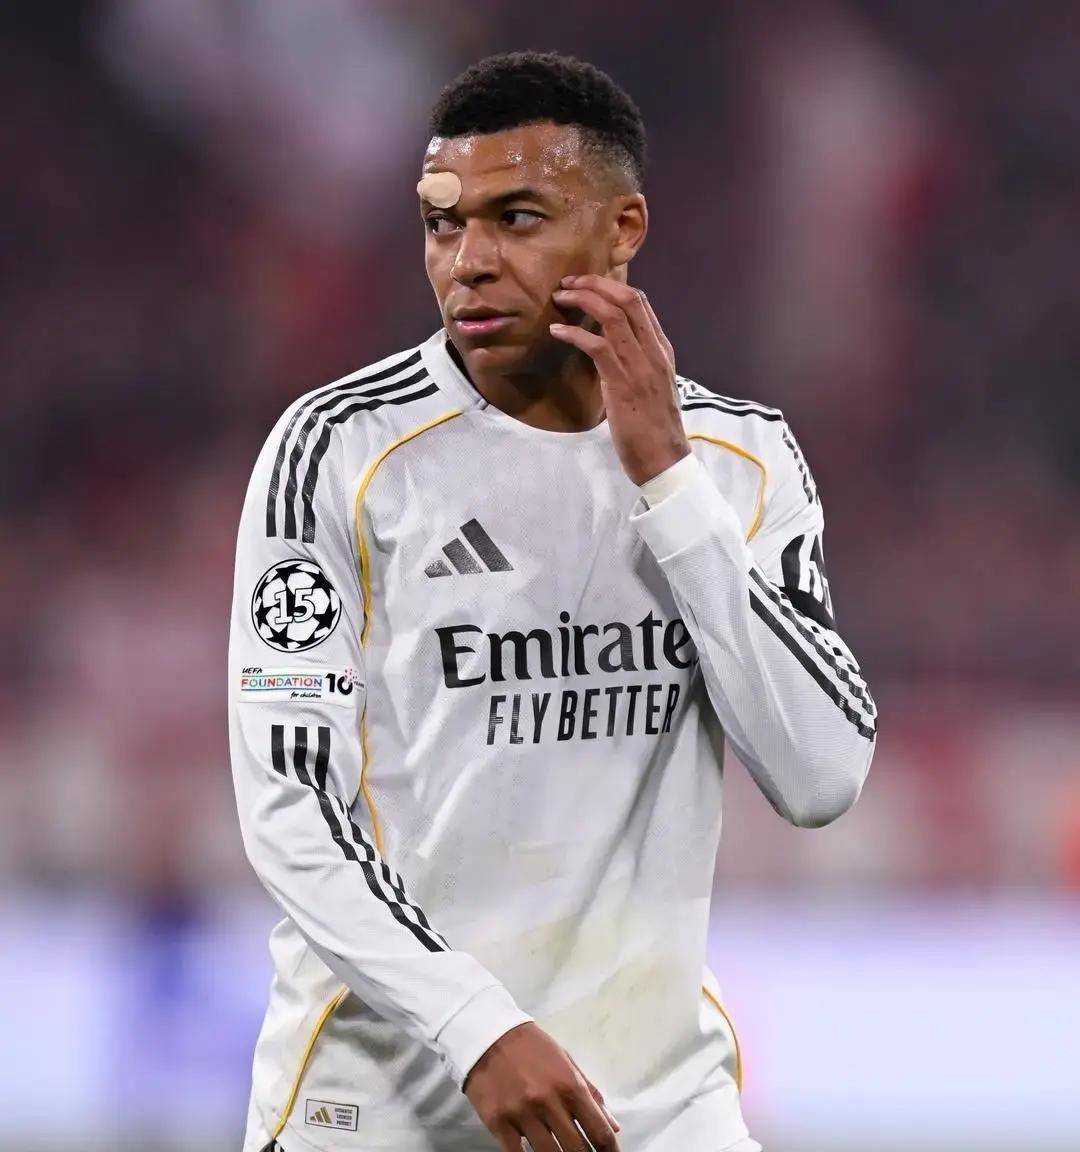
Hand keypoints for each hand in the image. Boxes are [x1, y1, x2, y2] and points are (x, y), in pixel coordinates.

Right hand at [463, 1021, 620, 1151]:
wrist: (488, 1034)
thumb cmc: (532, 1047)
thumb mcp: (566, 1061)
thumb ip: (590, 1093)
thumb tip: (612, 1125)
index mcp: (569, 1085)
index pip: (599, 1131)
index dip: (610, 1151)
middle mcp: (548, 1101)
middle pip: (576, 1149)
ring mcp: (522, 1113)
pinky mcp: (498, 1122)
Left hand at [550, 275, 688, 485]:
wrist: (664, 459)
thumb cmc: (653, 428)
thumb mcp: (651, 386)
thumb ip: (636, 364)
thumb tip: (609, 351)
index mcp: (661, 350)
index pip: (640, 302)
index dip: (610, 286)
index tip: (585, 285)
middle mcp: (654, 351)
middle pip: (628, 299)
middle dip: (595, 283)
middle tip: (567, 283)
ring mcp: (640, 366)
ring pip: (613, 315)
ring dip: (582, 300)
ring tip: (560, 298)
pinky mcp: (622, 383)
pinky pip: (597, 346)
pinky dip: (574, 334)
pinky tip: (557, 331)